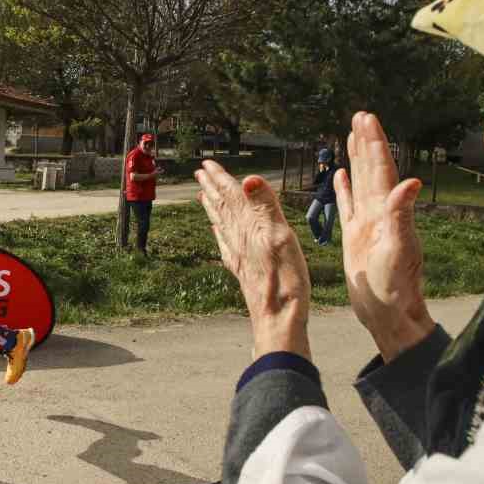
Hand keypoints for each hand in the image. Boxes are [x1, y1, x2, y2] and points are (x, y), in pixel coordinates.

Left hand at [195, 161, 310, 356]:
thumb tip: (248, 179)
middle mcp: (240, 239)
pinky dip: (219, 232)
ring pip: (221, 224)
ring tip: (204, 195)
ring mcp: (239, 255)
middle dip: (212, 188)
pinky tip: (216, 231)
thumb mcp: (281, 237)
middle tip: (199, 173)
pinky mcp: (243, 269)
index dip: (220, 178)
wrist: (278, 319)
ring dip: (213, 207)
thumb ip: (266, 207)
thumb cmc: (284, 281)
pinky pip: (225, 244)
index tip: (207, 163)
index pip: (231, 196)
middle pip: (222, 207)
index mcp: (250, 227)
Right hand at [337, 112, 434, 358]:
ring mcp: (367, 224)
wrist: (389, 314)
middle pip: (372, 169)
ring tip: (350, 136)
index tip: (367, 118)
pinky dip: (345, 188)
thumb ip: (402, 215)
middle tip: (361, 116)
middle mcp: (380, 213)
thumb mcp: (399, 250)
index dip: (374, 143)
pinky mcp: (356, 237)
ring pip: (360, 182)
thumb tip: (411, 182)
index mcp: (388, 211)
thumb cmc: (396, 286)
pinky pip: (348, 204)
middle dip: (366, 142)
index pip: (381, 169)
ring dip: (357, 158)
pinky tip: (342, 175)